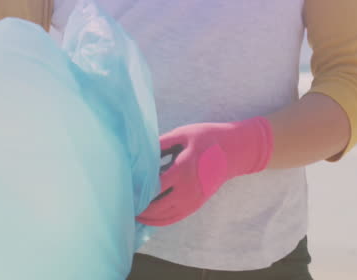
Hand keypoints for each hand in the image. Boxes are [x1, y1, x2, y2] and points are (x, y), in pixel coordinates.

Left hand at [136, 116, 273, 226]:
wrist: (234, 150)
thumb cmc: (206, 138)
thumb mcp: (182, 135)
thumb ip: (160, 144)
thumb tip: (139, 151)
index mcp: (184, 168)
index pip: (155, 185)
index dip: (138, 189)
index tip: (124, 187)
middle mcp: (189, 188)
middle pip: (157, 206)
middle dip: (139, 207)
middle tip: (122, 203)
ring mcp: (194, 199)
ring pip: (165, 216)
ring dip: (147, 217)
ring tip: (131, 212)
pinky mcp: (196, 204)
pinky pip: (175, 218)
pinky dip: (160, 221)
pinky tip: (148, 218)